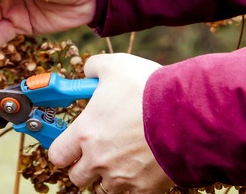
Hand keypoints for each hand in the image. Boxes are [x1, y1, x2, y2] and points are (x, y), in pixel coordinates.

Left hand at [48, 53, 172, 193]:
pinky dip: (132, 184)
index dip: (62, 149)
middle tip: (95, 151)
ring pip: (103, 188)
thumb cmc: (150, 89)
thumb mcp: (116, 65)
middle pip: (76, 176)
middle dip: (83, 165)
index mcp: (85, 133)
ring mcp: (122, 177)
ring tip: (120, 159)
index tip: (69, 143)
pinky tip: (141, 167)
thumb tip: (88, 71)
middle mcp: (98, 160)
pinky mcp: (146, 188)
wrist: (189, 114)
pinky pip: (131, 193)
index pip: (57, 155)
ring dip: (107, 176)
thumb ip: (94, 68)